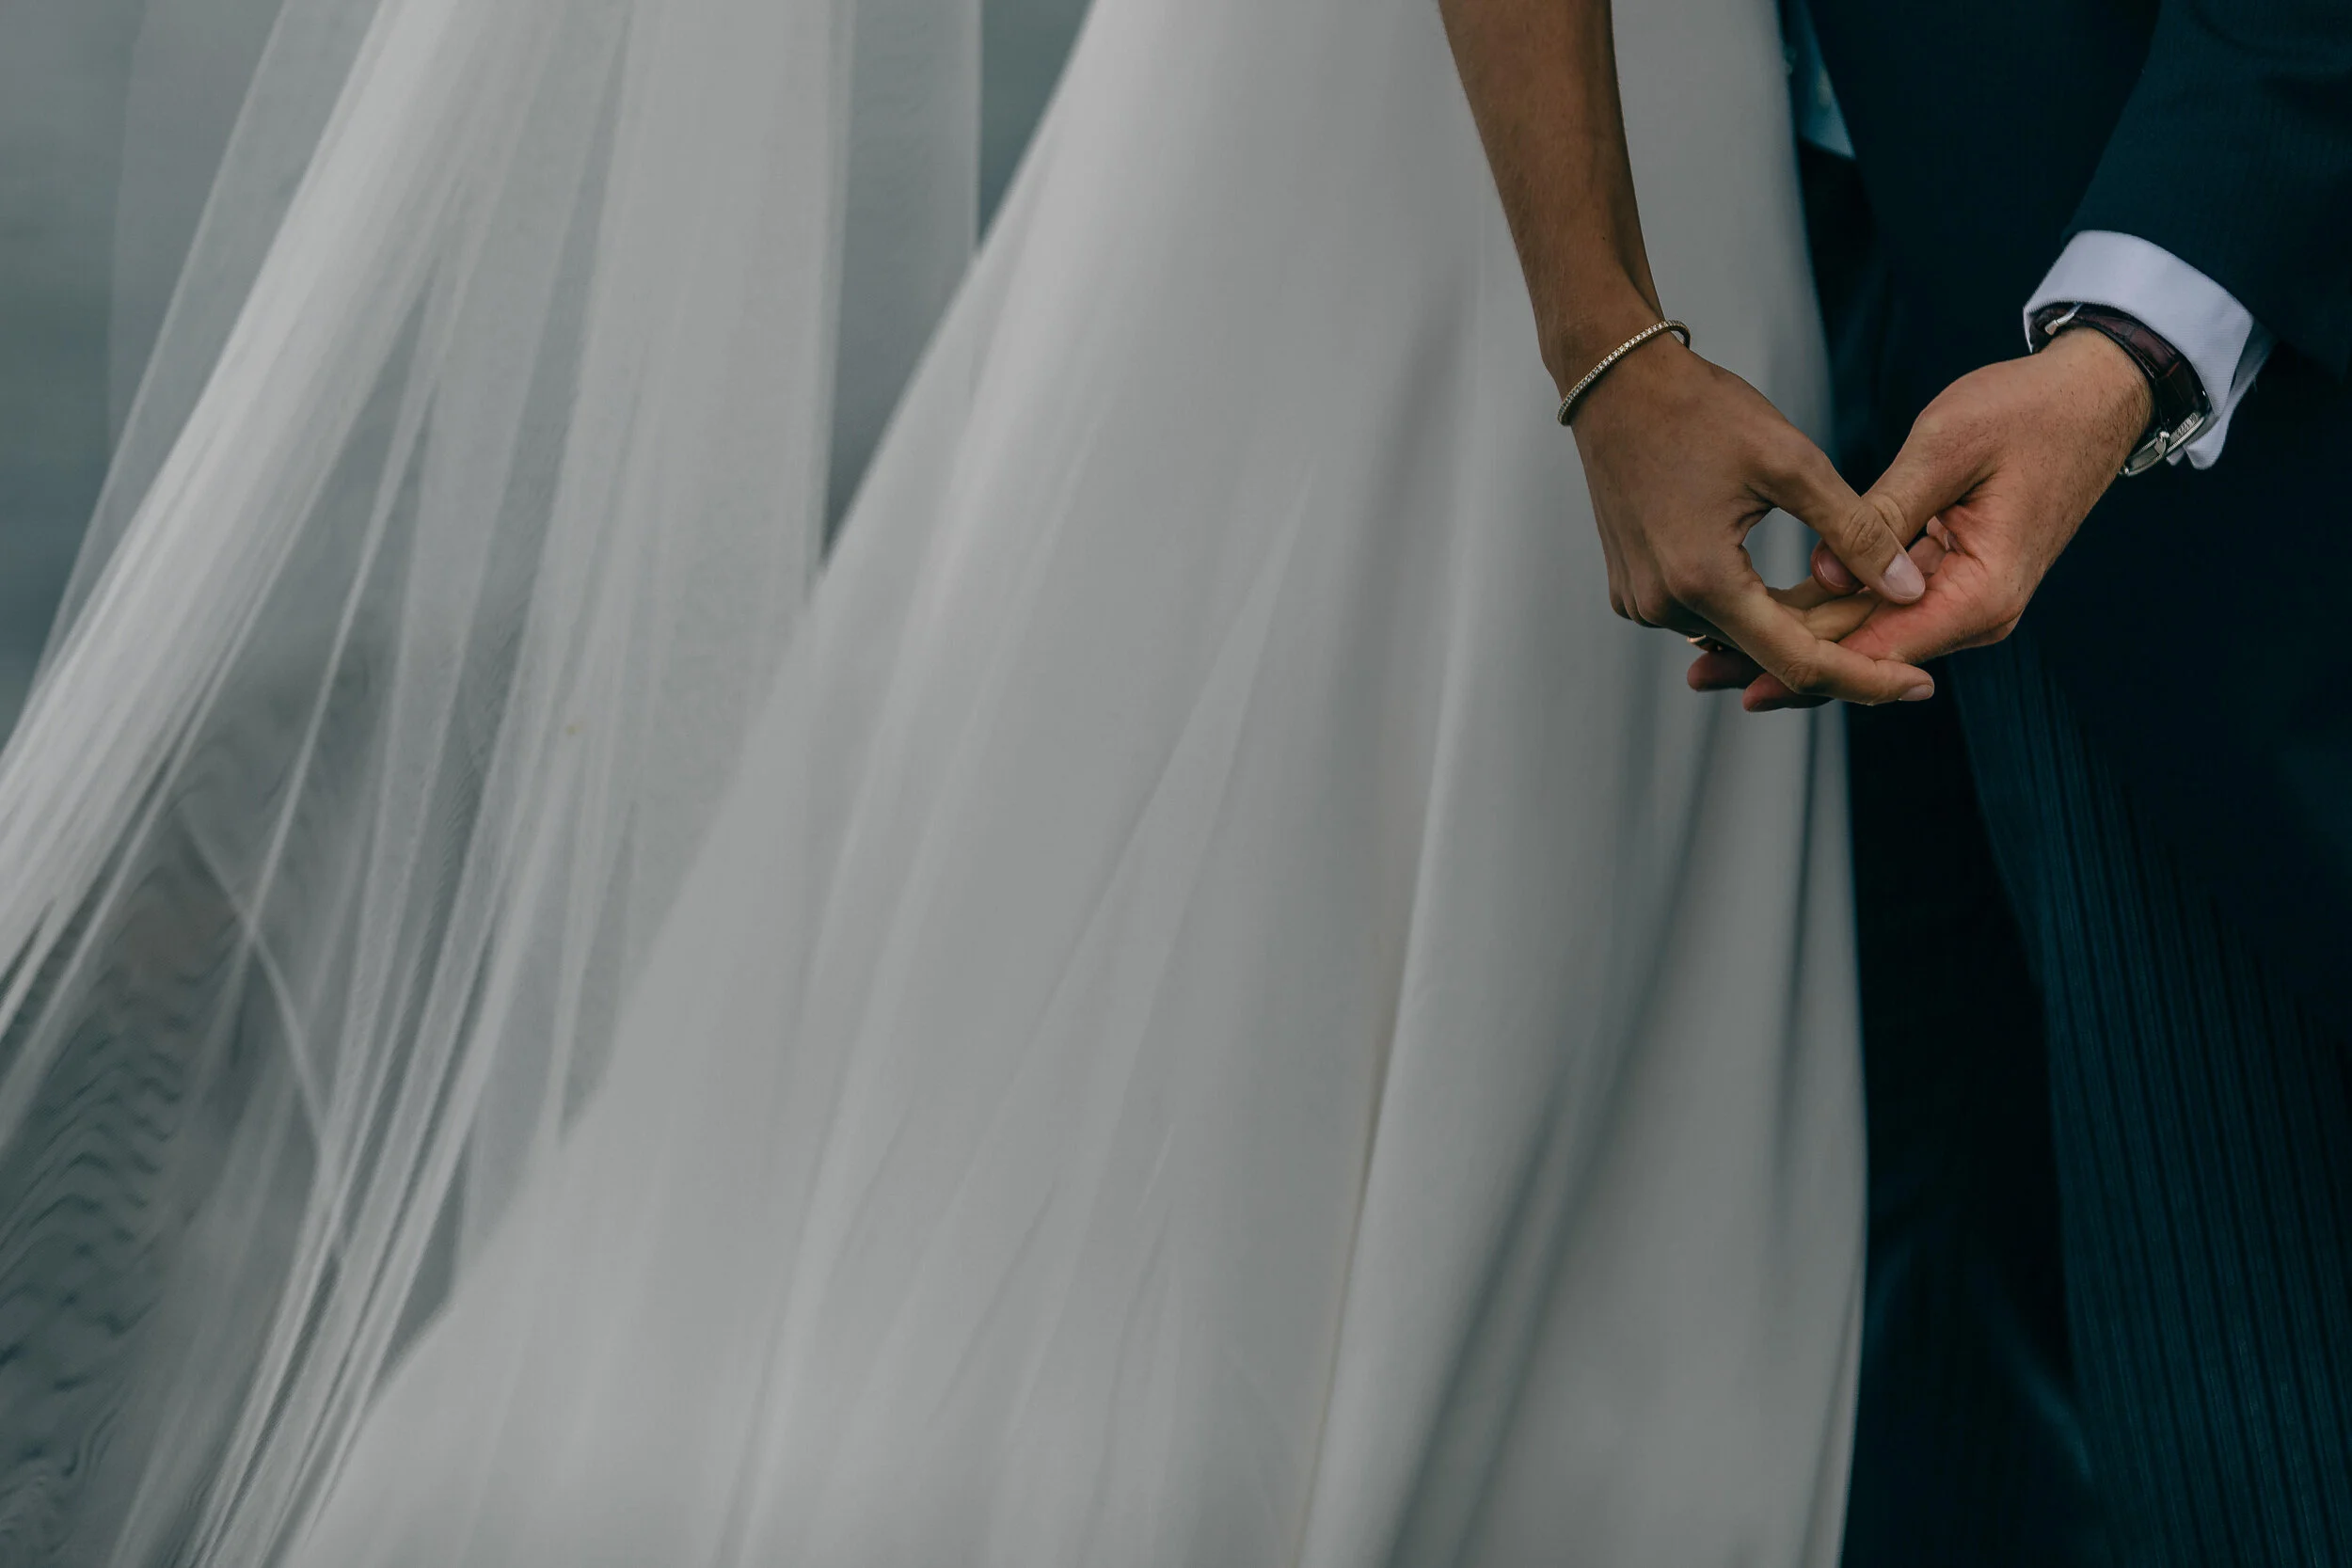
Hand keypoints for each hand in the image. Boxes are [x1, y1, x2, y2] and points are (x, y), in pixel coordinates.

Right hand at [1569, 328, 1935, 704]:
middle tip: (1897, 626)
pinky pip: (1707, 616)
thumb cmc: (1701, 411)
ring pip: (1740, 637)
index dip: (1865, 678)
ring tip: (1851, 601)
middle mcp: (1663, 606)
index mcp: (1703, 580)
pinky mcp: (1634, 589)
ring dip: (1795, 627)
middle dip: (1837, 647)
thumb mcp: (1792, 463)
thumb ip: (1856, 532)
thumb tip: (1907, 590)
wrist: (1617, 383)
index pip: (1798, 663)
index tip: (1918, 685)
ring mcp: (1641, 601)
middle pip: (1770, 655)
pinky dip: (1753, 609)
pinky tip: (1789, 587)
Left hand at [1692, 329, 2152, 709]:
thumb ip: (1883, 516)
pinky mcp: (1946, 577)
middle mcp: (1975, 610)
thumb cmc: (2029, 411)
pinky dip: (1822, 611)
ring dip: (1792, 641)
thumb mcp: (1948, 449)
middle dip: (1781, 663)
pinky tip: (1760, 617)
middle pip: (1863, 651)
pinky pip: (1876, 605)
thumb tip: (1824, 577)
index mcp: (1983, 591)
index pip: (1881, 647)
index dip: (1806, 665)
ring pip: (1863, 633)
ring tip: (1710, 655)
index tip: (1743, 677)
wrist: (2091, 396)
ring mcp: (1961, 597)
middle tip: (1701, 671)